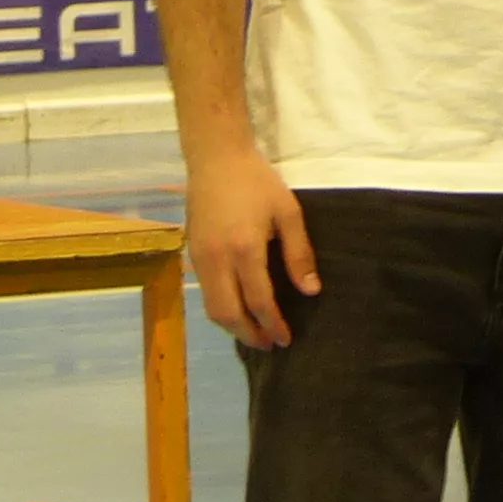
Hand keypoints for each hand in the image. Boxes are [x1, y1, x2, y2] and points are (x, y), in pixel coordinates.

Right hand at [185, 139, 317, 349]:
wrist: (215, 157)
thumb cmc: (257, 181)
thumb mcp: (288, 213)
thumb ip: (299, 254)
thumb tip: (310, 291)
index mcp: (245, 249)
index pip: (259, 301)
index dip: (273, 324)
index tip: (286, 338)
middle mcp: (217, 259)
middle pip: (229, 313)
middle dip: (249, 334)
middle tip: (269, 344)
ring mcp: (200, 258)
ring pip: (211, 307)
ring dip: (233, 325)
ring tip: (254, 331)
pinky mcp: (192, 253)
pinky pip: (204, 292)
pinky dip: (220, 308)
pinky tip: (237, 308)